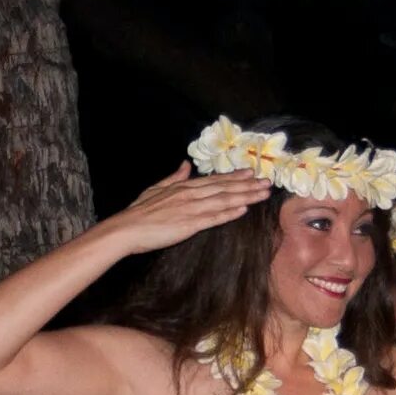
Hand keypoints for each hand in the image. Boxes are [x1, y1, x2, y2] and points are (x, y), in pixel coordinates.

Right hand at [94, 164, 273, 255]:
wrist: (127, 229)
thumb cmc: (139, 212)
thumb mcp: (156, 188)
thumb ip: (174, 177)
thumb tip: (186, 165)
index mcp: (183, 187)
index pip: (214, 180)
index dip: (234, 177)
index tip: (250, 173)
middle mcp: (191, 195)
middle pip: (224, 188)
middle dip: (248, 186)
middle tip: (268, 183)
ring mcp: (191, 209)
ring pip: (224, 201)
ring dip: (245, 197)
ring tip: (263, 194)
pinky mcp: (189, 225)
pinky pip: (213, 218)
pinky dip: (229, 213)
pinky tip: (243, 210)